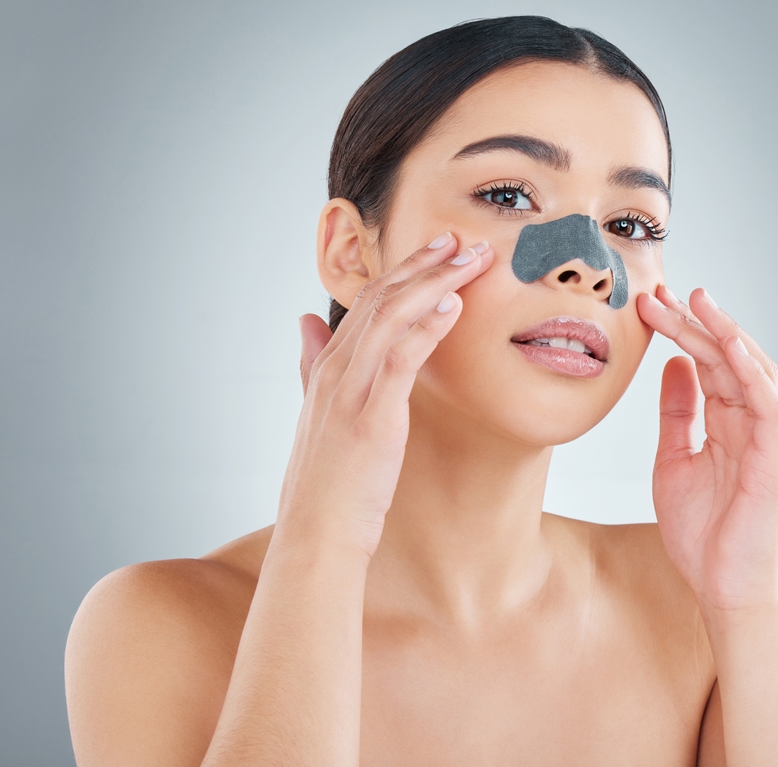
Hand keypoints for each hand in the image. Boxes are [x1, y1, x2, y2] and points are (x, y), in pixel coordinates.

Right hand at [281, 234, 493, 557]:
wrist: (316, 537)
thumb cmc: (325, 484)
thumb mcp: (315, 416)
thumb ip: (312, 365)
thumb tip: (305, 321)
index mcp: (326, 369)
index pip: (368, 303)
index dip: (404, 271)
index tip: (438, 249)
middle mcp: (335, 370)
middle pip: (383, 299)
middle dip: (425, 263)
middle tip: (463, 239)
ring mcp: (351, 391)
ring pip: (393, 317)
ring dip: (435, 282)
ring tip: (471, 259)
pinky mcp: (372, 417)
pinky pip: (401, 358)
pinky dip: (427, 326)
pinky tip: (454, 305)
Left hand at [637, 286, 777, 613]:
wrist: (722, 588)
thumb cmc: (703, 534)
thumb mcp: (674, 461)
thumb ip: (677, 414)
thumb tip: (674, 366)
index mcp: (727, 423)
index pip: (707, 364)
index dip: (681, 331)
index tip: (649, 305)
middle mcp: (750, 422)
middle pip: (725, 358)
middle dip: (692, 322)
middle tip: (657, 293)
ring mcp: (766, 436)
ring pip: (749, 368)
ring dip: (722, 331)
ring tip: (695, 299)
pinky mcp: (775, 455)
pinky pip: (767, 401)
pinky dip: (749, 368)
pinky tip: (726, 341)